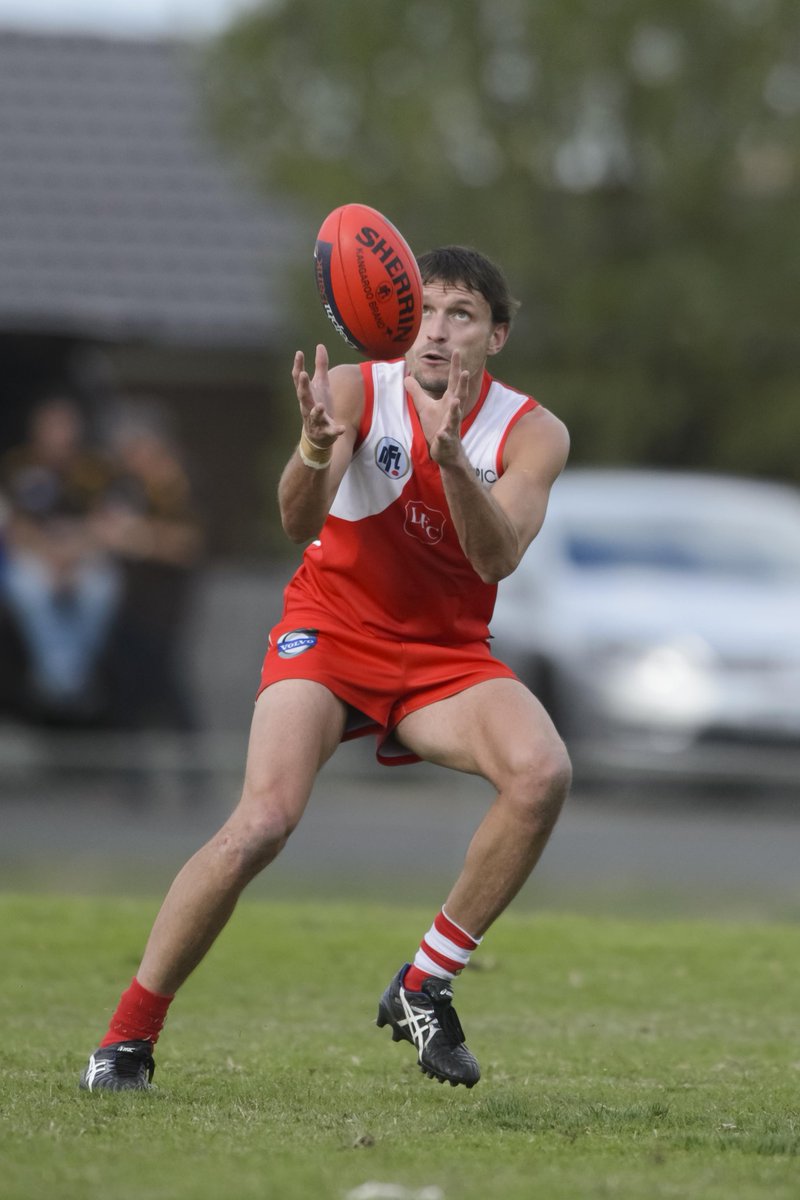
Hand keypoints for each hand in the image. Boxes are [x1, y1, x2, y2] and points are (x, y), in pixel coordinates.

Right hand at [292, 344, 345, 447]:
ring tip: (320, 405)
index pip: (299, 380)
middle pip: (303, 396)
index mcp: (307, 395)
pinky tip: (341, 428)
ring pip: (314, 415)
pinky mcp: (326, 431)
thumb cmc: (318, 406)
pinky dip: (335, 430)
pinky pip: (331, 431)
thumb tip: (320, 345)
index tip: (299, 353)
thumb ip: (320, 366)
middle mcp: (308, 407)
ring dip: (316, 410)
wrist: (318, 436)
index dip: (298, 366)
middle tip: (303, 374)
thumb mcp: (321, 384)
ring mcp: (316, 420)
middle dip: (303, 386)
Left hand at [406, 350, 469, 465]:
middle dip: (462, 384)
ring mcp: (451, 426)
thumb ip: (417, 392)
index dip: (455, 367)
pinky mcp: (446, 440)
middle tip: (465, 371)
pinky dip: (444, 435)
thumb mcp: (425, 407)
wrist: (447, 451)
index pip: (453, 381)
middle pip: (460, 395)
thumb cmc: (438, 426)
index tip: (457, 351)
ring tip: (456, 400)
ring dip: (456, 408)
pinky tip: (441, 433)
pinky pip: (445, 437)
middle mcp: (453, 412)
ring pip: (455, 417)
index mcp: (449, 402)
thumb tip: (407, 377)